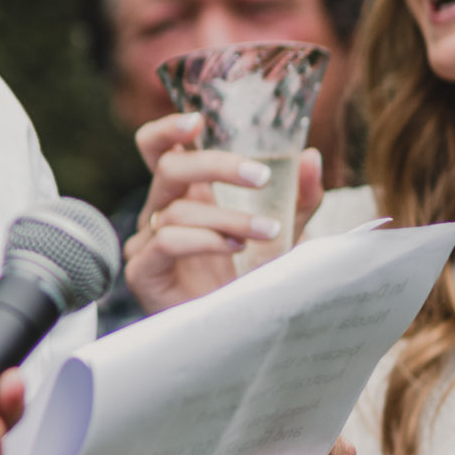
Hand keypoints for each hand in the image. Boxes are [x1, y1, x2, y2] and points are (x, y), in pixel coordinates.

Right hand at [122, 113, 322, 314]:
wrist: (242, 335)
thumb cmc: (253, 281)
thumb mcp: (286, 234)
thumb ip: (298, 198)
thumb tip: (311, 157)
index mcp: (188, 194)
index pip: (160, 149)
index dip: (169, 129)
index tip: (198, 119)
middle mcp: (163, 211)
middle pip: (168, 167)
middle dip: (215, 165)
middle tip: (259, 176)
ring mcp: (148, 241)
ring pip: (176, 209)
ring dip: (228, 218)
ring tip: (267, 232)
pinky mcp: (143, 271)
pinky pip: (165, 242)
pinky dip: (204, 240)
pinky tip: (234, 249)